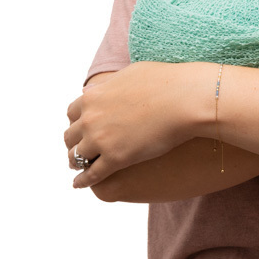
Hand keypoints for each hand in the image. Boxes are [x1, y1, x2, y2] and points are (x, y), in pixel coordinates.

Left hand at [64, 61, 209, 188]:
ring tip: (78, 168)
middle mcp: (91, 119)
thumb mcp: (131, 74)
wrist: (187, 100)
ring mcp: (102, 140)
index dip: (77, 122)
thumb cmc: (167, 83)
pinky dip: (83, 181)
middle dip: (74, 143)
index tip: (82, 128)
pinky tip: (80, 184)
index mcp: (94, 97)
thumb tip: (92, 91)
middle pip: (71, 136)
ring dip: (76, 162)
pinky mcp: (116, 159)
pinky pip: (92, 175)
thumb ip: (108, 85)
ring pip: (77, 157)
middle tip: (79, 150)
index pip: (73, 113)